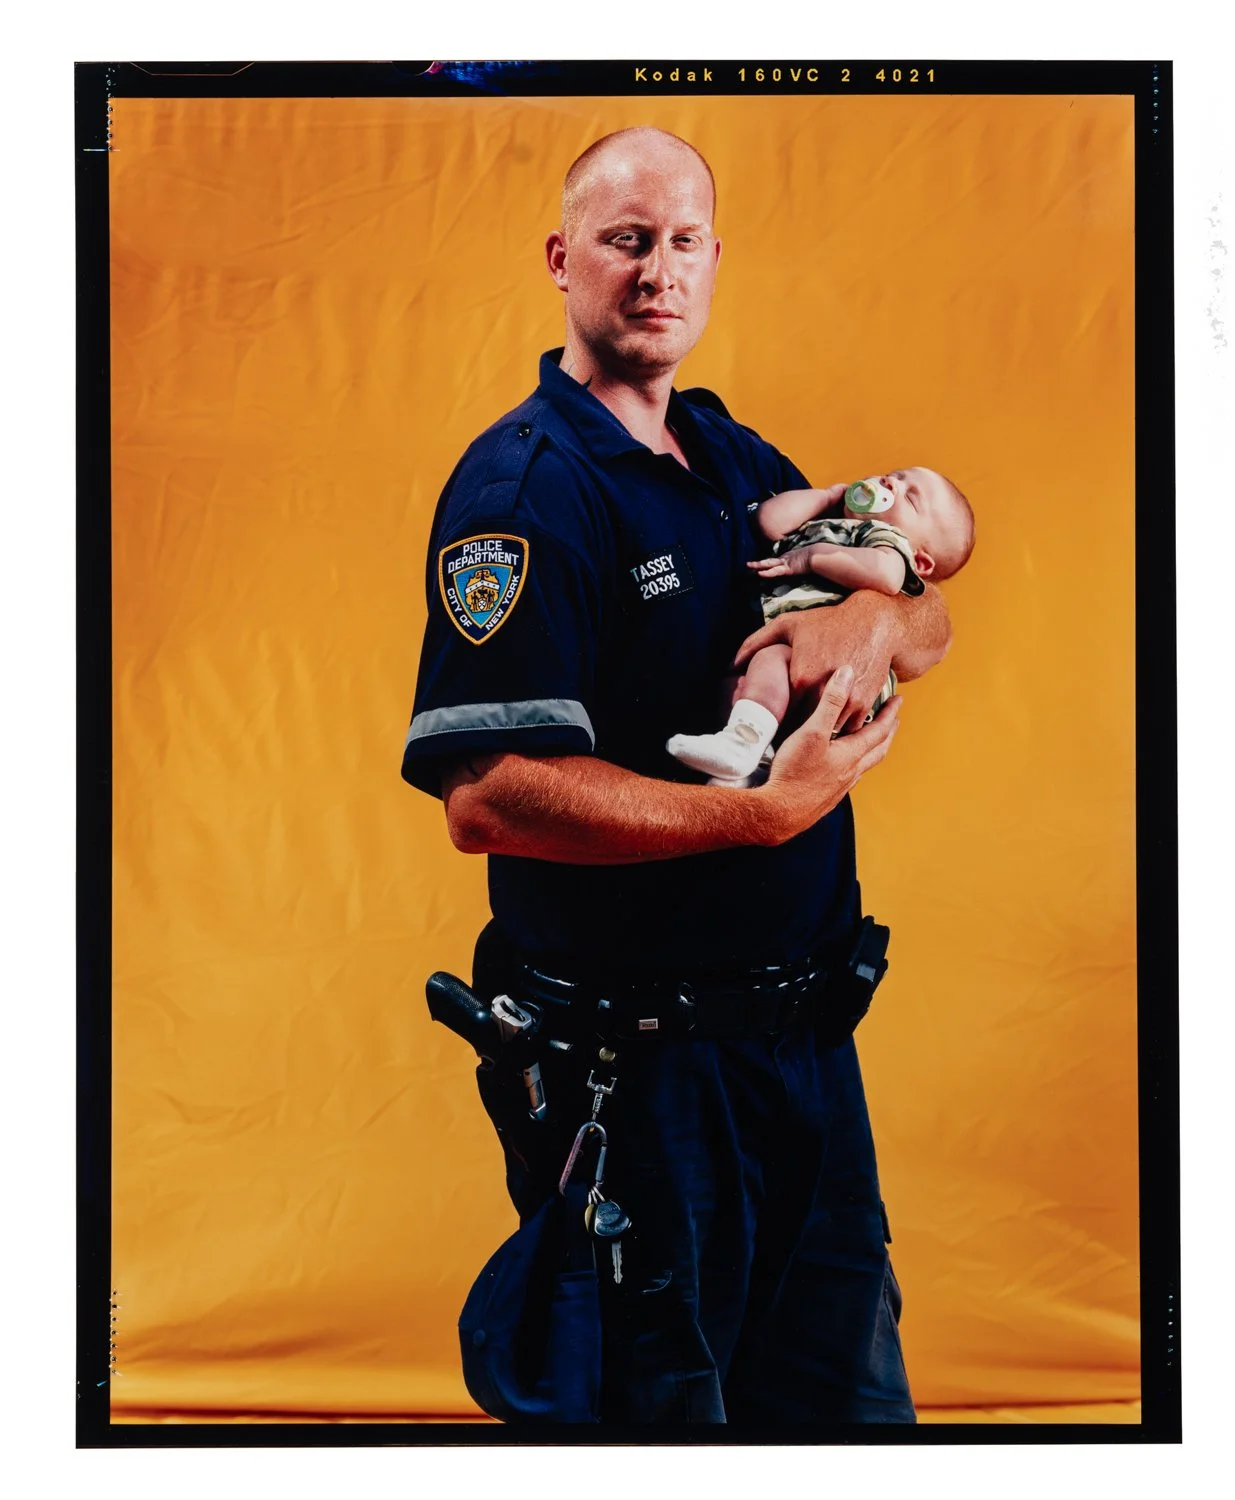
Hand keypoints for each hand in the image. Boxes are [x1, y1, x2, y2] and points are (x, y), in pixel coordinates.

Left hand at [733, 591, 895, 733]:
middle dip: (792, 732)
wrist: (874, 623)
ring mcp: (845, 700)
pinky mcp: (864, 704)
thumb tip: (733, 663)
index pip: (780, 715)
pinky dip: (838, 727)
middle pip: (801, 726)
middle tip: (784, 736)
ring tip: (806, 734)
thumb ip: (755, 643)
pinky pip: (846, 727)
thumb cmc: (828, 622)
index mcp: (800, 678)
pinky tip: (830, 722)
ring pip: (824, 730)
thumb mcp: (788, 624)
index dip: (774, 724)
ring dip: (817, 732)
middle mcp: (822, 692)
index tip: (769, 728)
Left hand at [747, 552, 811, 579]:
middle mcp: (786, 558)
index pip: (777, 560)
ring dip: (758, 565)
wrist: (817, 555)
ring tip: (748, 565)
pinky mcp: (787, 569)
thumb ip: (807, 559)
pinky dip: (767, 572)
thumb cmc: (816, 557)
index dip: (769, 563)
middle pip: (770, 561)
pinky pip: (775, 571)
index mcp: (790, 557)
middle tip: (749, 563)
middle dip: (760, 562)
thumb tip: (809, 560)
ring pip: (768, 564)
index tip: (762, 563)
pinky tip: (759, 573)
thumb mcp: (810, 558)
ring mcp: (785, 563)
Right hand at [754, 666, 901, 841]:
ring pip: (864, 765)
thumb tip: (847, 674)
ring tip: (871, 741)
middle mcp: (850, 772)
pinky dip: (853, 765)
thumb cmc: (794, 773)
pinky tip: (841, 765)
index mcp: (851, 754)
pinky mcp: (826, 797)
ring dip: (872, 750)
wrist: (779, 813)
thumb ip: (830, 702)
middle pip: (878, 750)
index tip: (899, 700)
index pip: (879, 730)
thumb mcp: (812, 731)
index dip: (890, 713)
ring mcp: (839, 787)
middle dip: (888, 732)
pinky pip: (848, 777)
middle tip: (893, 720)